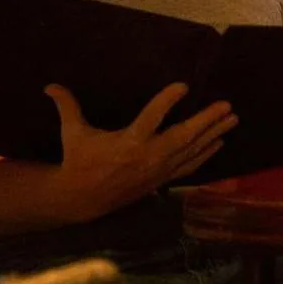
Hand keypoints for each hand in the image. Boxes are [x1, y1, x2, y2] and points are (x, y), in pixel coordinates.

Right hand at [44, 82, 237, 214]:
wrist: (83, 198)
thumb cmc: (79, 160)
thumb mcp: (73, 133)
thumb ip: (67, 106)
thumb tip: (49, 85)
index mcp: (128, 142)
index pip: (152, 117)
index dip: (167, 101)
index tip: (183, 86)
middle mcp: (148, 156)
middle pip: (184, 136)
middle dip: (207, 120)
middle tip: (226, 105)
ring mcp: (158, 169)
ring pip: (192, 150)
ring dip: (214, 133)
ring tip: (233, 119)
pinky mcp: (162, 179)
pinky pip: (190, 166)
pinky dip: (206, 154)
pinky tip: (220, 142)